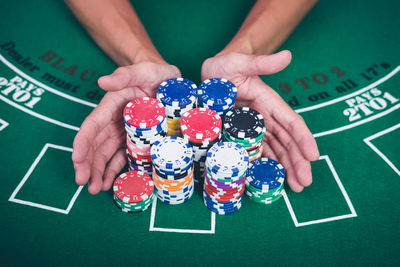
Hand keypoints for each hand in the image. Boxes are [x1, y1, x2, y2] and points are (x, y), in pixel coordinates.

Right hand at [72, 61, 179, 193]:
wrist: (168, 80)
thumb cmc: (155, 72)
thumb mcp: (144, 70)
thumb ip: (125, 75)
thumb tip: (102, 81)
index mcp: (112, 104)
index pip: (93, 125)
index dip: (83, 142)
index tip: (77, 159)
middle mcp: (114, 120)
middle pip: (96, 144)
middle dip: (87, 163)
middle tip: (84, 183)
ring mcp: (124, 132)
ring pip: (106, 154)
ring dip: (99, 171)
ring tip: (95, 189)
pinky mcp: (135, 139)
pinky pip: (122, 156)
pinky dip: (115, 169)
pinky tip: (109, 183)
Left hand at [201, 51, 318, 191]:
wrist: (210, 75)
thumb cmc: (225, 66)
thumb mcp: (239, 62)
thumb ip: (261, 63)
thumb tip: (287, 55)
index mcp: (269, 102)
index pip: (291, 122)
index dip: (303, 138)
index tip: (313, 156)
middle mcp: (265, 117)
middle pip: (286, 141)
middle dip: (297, 162)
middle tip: (305, 182)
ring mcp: (254, 128)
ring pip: (275, 150)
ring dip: (285, 168)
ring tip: (295, 187)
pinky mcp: (241, 135)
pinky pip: (256, 152)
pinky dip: (265, 165)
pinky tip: (271, 180)